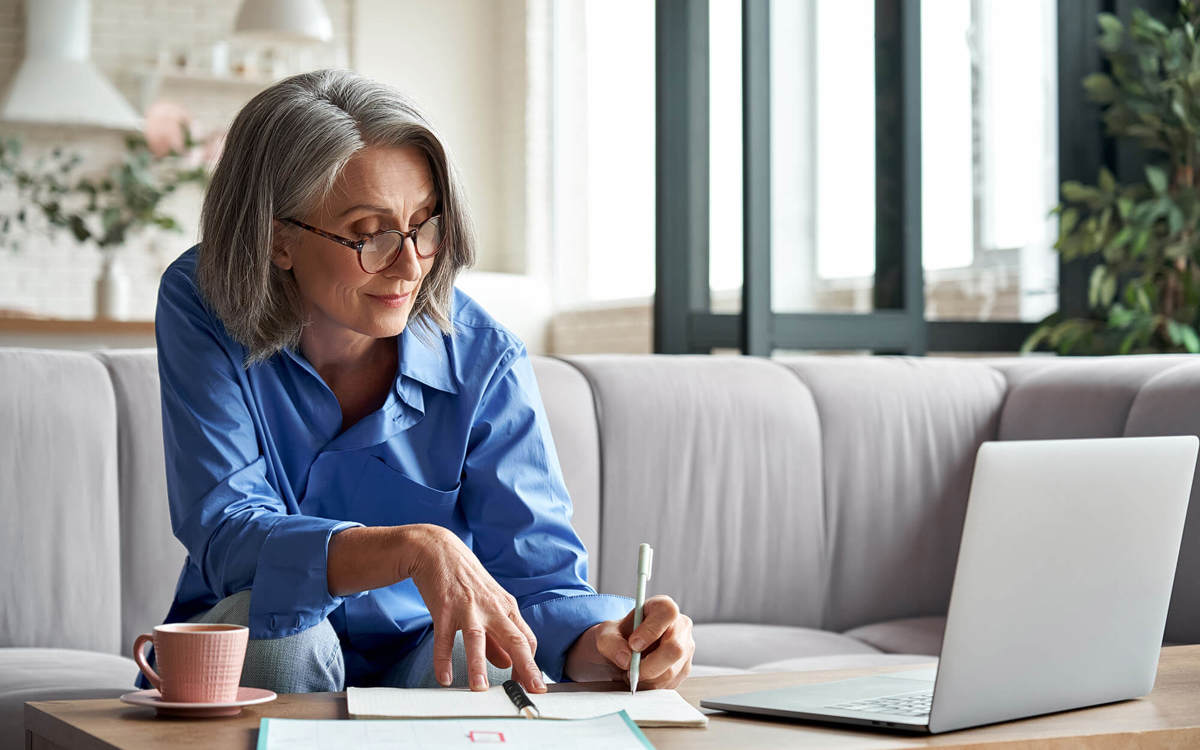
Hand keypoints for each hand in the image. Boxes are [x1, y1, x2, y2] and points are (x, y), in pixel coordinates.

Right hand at [403, 524, 544, 692]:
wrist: (438, 550)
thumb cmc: (466, 580)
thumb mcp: (488, 604)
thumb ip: (497, 636)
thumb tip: (508, 664)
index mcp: (506, 606)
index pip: (527, 639)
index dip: (531, 663)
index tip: (532, 685)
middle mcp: (491, 607)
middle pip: (514, 639)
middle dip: (525, 667)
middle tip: (532, 691)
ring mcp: (468, 607)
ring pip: (477, 639)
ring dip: (479, 665)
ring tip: (479, 689)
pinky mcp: (444, 608)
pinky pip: (443, 638)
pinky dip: (443, 659)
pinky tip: (444, 677)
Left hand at [563, 595, 694, 688]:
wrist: (622, 652)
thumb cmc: (618, 637)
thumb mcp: (605, 635)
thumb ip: (611, 643)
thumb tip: (626, 658)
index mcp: (662, 608)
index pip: (667, 613)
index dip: (651, 630)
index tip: (633, 644)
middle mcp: (680, 626)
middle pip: (674, 649)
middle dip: (648, 666)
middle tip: (629, 669)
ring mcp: (686, 649)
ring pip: (671, 671)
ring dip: (647, 678)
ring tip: (631, 672)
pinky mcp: (683, 669)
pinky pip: (670, 684)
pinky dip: (650, 686)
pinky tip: (641, 678)